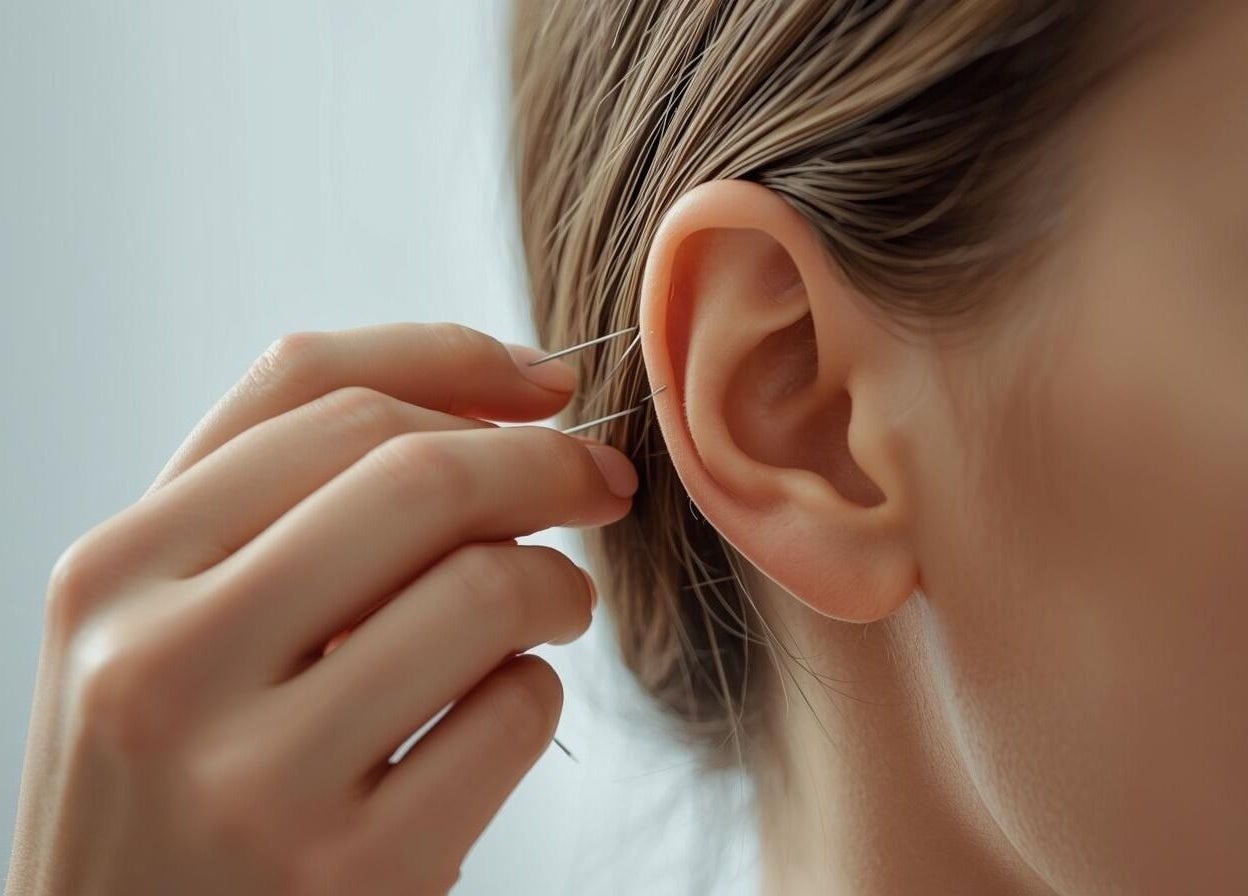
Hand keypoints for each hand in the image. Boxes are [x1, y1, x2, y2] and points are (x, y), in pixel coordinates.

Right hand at [5, 323, 637, 895]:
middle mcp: (163, 663)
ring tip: (555, 607)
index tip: (544, 384)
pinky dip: (537, 690)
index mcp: (114, 573)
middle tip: (596, 481)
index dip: (456, 362)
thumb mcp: (170, 627)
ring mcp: (254, 779)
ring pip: (482, 587)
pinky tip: (504, 707)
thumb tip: (493, 396)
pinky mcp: (351, 874)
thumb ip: (284, 507)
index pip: (312, 390)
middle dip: (542, 460)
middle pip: (413, 472)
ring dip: (556, 583)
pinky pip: (510, 712)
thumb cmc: (172, 783)